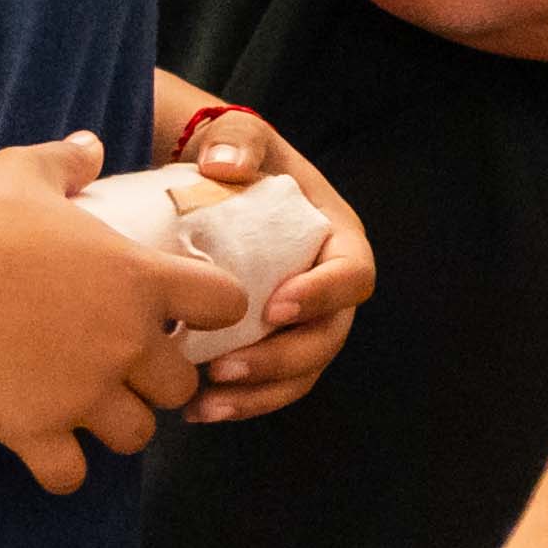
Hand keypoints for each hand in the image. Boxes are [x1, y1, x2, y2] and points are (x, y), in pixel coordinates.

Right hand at [0, 134, 231, 492]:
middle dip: (157, 381)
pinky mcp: (36, 431)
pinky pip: (70, 476)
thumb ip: (68, 162)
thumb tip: (92, 144)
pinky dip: (61, 470)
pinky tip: (44, 450)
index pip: (225, 303)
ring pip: (137, 436)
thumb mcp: (23, 173)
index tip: (182, 312)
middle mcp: (126, 342)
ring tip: (86, 409)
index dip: (211, 310)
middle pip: (180, 384)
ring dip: (117, 425)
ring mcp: (84, 393)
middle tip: (122, 369)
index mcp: (140, 279)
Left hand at [154, 85, 373, 423]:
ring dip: (259, 394)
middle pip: (328, 336)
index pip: (353, 274)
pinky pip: (268, 383)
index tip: (275, 306)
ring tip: (205, 404)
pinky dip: (238, 402)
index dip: (323, 295)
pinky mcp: (266, 342)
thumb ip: (238, 139)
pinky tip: (193, 411)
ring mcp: (298, 320)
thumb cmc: (230, 157)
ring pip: (301, 371)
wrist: (203, 181)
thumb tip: (224, 165)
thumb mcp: (240, 137)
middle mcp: (326, 286)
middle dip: (282, 360)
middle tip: (226, 368)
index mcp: (336, 238)